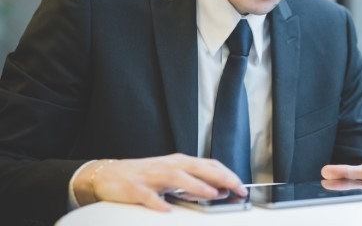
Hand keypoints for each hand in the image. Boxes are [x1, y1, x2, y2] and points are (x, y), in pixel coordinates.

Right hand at [73, 153, 246, 210]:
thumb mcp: (172, 175)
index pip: (209, 165)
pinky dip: (159, 203)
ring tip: (212, 194)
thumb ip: (194, 181)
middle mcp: (169, 166)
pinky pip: (149, 197)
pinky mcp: (136, 188)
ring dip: (196, 185)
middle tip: (236, 188)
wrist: (109, 174)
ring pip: (178, 178)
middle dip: (220, 178)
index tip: (241, 186)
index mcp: (179, 162)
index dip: (227, 174)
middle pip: (199, 168)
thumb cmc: (144, 175)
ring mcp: (152, 176)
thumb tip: (219, 190)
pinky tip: (167, 210)